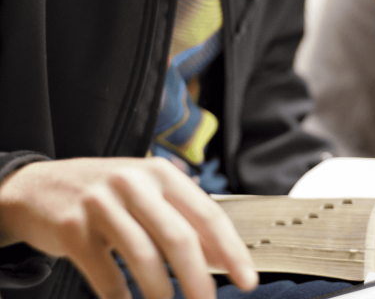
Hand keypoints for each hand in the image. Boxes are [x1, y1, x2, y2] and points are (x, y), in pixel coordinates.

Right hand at [0, 156, 257, 298]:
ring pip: (144, 259)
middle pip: (178, 237)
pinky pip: (106, 276)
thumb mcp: (146, 193)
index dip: (231, 249)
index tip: (248, 280)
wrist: (41, 186)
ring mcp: (101, 204)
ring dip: (162, 296)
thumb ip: (182, 218)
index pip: (206, 212)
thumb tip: (221, 258)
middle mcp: (133, 182)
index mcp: (159, 172)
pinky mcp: (73, 229)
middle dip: (199, 281)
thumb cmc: (106, 193)